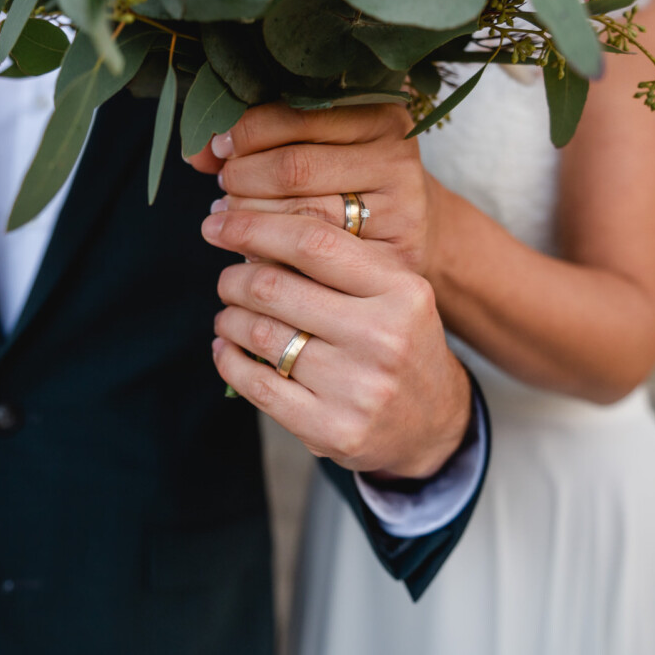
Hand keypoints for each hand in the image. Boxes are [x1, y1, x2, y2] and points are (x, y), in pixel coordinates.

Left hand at [192, 102, 440, 276]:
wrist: (415, 230)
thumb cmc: (350, 179)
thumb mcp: (322, 143)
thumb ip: (265, 135)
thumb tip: (199, 151)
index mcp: (380, 115)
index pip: (294, 117)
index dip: (246, 133)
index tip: (219, 149)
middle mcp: (397, 158)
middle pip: (293, 169)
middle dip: (242, 181)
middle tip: (223, 191)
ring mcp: (401, 211)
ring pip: (302, 219)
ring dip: (249, 222)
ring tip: (230, 220)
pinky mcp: (394, 260)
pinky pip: (314, 265)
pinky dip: (270, 257)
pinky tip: (251, 252)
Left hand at [202, 207, 470, 479]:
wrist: (435, 422)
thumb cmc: (398, 341)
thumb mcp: (392, 291)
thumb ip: (337, 260)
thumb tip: (250, 232)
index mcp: (401, 290)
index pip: (312, 242)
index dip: (254, 227)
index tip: (219, 224)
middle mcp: (383, 337)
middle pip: (274, 288)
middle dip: (234, 279)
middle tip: (227, 281)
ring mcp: (357, 388)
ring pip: (259, 335)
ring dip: (229, 320)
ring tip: (229, 316)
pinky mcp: (332, 430)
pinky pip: (256, 386)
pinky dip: (229, 361)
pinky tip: (227, 350)